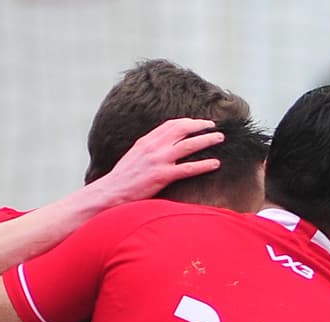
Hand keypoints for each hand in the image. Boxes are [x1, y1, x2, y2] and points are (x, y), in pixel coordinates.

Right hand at [96, 117, 225, 204]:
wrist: (110, 192)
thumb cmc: (123, 179)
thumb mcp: (135, 156)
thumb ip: (150, 149)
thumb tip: (164, 146)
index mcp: (146, 141)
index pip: (170, 125)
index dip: (188, 121)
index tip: (200, 122)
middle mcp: (153, 147)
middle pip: (182, 129)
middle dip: (201, 125)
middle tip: (215, 126)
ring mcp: (158, 161)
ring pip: (188, 145)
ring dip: (207, 140)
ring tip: (220, 138)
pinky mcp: (162, 176)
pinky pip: (188, 168)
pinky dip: (204, 165)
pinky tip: (216, 163)